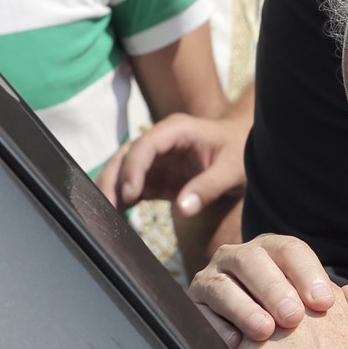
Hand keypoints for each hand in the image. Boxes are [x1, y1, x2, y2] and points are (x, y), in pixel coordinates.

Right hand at [96, 110, 247, 216]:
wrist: (244, 151)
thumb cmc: (241, 153)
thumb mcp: (232, 169)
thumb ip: (208, 187)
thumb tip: (183, 208)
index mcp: (177, 130)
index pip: (145, 145)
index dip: (133, 168)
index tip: (129, 193)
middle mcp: (160, 141)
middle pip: (125, 157)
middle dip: (112, 181)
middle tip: (104, 209)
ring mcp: (155, 158)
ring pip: (122, 171)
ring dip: (112, 191)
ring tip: (103, 218)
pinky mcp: (156, 175)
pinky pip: (133, 186)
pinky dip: (122, 200)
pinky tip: (114, 217)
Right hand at [190, 233, 347, 347]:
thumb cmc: (303, 331)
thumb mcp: (326, 317)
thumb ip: (347, 306)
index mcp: (274, 251)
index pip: (290, 250)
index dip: (308, 273)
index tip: (324, 304)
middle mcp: (239, 257)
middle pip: (253, 260)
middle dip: (274, 288)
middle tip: (293, 318)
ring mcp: (212, 279)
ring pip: (222, 284)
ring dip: (243, 308)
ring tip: (265, 332)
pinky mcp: (193, 306)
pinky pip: (199, 311)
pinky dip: (216, 325)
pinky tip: (236, 344)